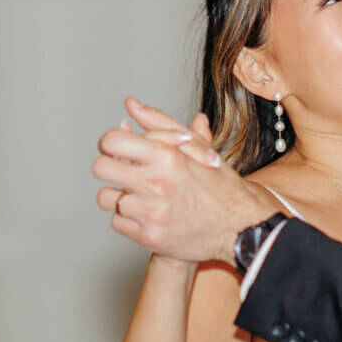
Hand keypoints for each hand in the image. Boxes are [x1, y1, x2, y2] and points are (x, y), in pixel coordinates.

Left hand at [95, 99, 278, 261]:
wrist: (240, 227)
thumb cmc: (220, 185)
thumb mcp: (196, 147)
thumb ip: (160, 124)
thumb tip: (132, 104)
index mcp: (167, 156)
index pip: (111, 141)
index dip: (110, 142)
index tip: (117, 148)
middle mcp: (156, 184)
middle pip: (101, 168)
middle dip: (109, 166)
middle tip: (123, 170)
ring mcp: (151, 213)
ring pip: (106, 198)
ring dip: (118, 194)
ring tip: (139, 194)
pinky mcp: (149, 237)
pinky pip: (117, 222)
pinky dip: (127, 217)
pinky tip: (146, 213)